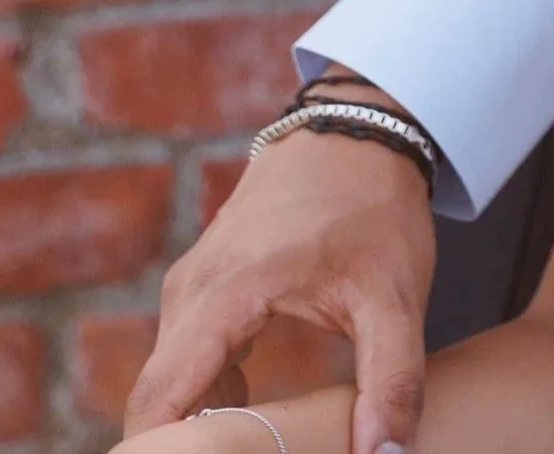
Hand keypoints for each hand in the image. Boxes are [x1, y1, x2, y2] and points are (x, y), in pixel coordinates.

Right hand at [125, 123, 432, 453]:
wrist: (360, 133)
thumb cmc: (374, 207)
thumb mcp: (396, 294)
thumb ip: (392, 378)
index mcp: (222, 293)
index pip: (158, 404)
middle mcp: (189, 292)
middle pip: (159, 401)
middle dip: (190, 450)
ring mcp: (191, 288)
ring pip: (173, 384)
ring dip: (203, 428)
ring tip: (253, 453)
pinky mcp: (204, 289)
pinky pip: (187, 360)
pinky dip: (209, 396)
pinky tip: (251, 424)